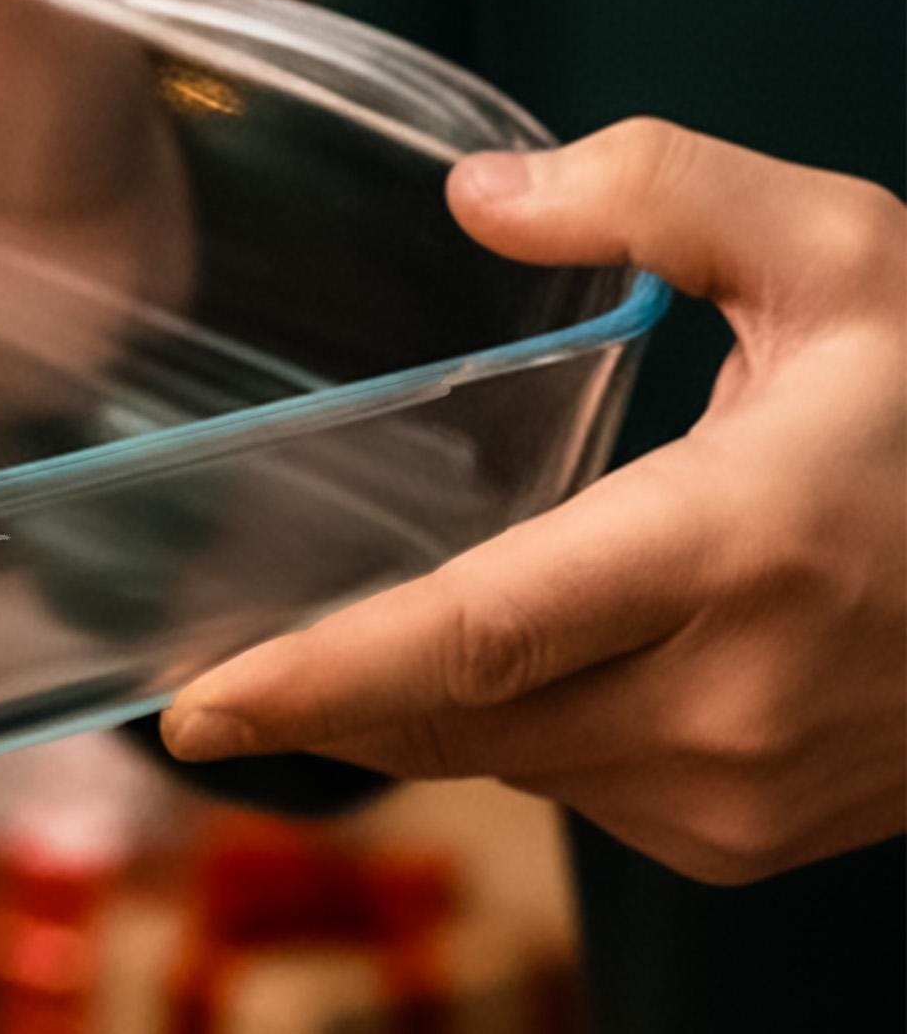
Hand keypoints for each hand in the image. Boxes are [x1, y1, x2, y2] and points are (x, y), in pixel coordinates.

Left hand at [162, 122, 906, 884]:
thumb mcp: (844, 252)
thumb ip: (658, 193)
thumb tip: (480, 195)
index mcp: (735, 551)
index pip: (473, 641)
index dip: (317, 680)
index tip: (191, 708)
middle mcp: (731, 700)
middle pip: (458, 718)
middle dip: (327, 697)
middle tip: (207, 673)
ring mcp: (748, 794)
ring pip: (509, 759)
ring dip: (427, 708)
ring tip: (350, 645)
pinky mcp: (757, 840)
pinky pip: (580, 786)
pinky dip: (524, 730)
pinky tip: (518, 664)